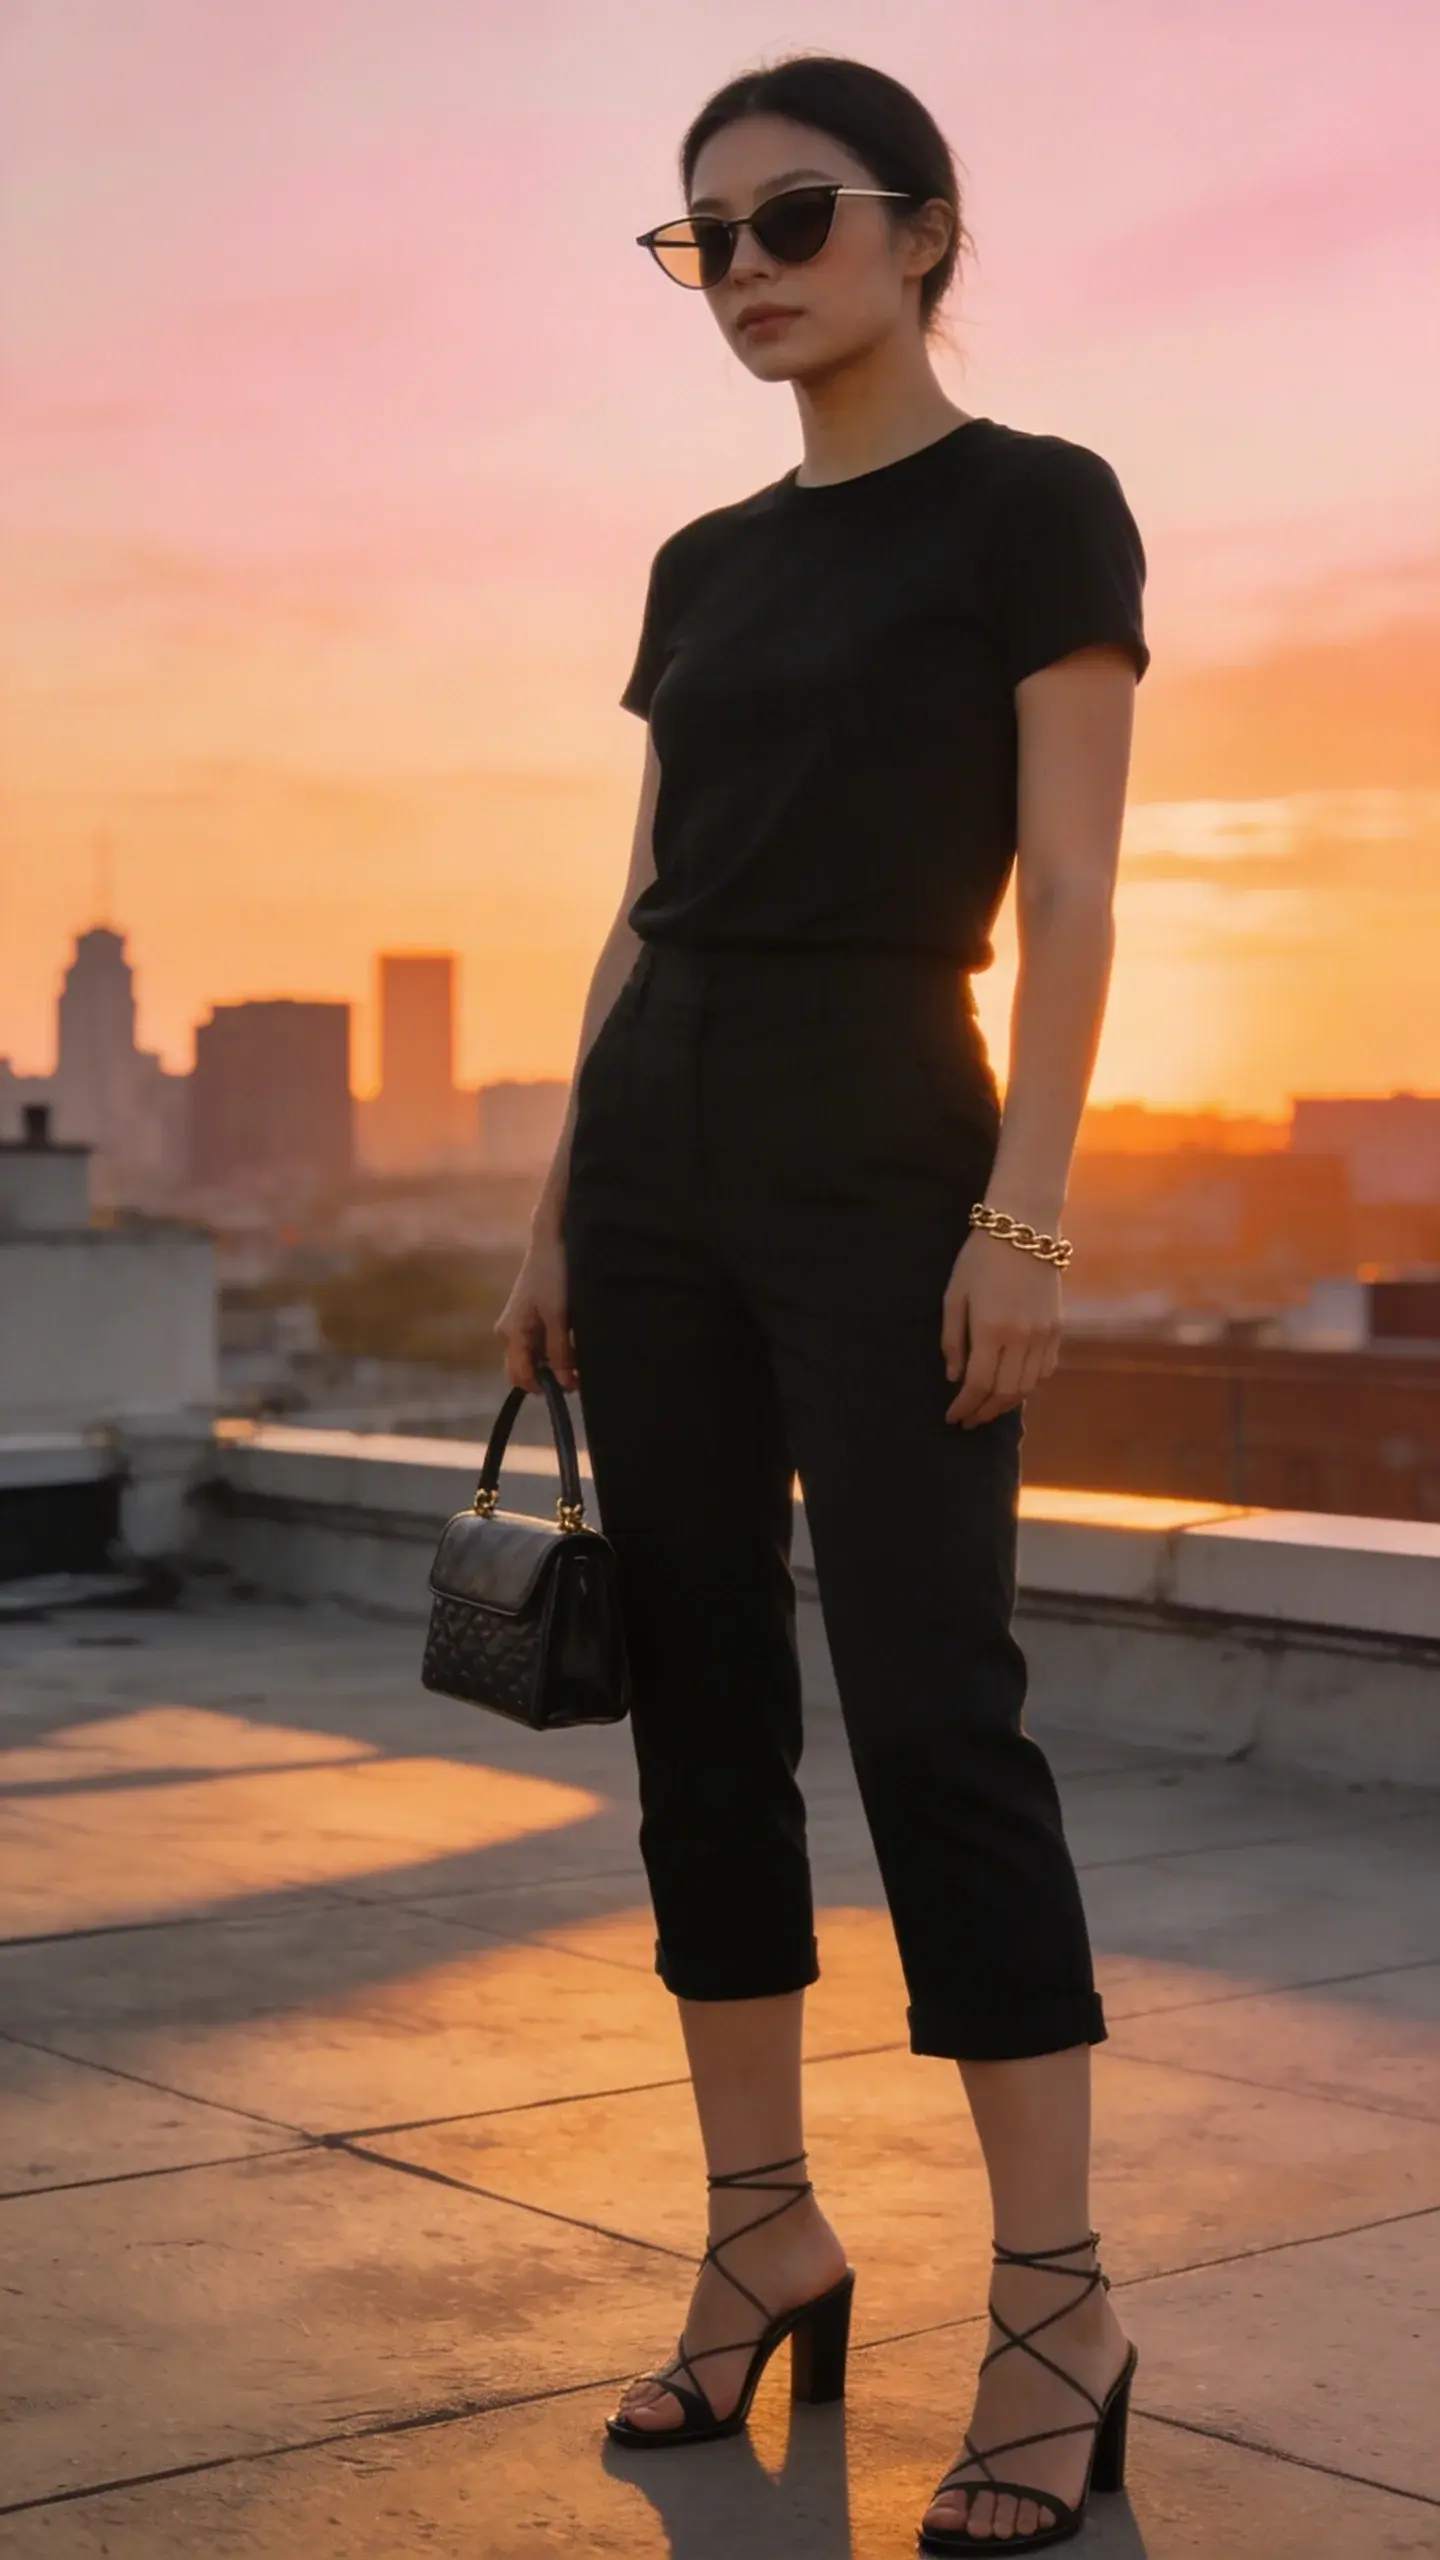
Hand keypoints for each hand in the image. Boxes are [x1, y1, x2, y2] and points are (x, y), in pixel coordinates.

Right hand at [494, 1227, 576, 1391]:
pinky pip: (539, 1342)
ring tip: (578, 1355)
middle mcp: (509, 1332)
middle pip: (525, 1368)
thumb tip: (564, 1384)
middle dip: (549, 1376)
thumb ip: (560, 1351)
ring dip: (554, 1362)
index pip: (519, 1376)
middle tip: (578, 1374)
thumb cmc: (553, 1275)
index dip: (543, 1387)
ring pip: (534, 1356)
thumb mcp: (559, 1316)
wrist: (552, 1240)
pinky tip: (572, 1341)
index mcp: (512, 1333)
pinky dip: (555, 1348)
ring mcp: (518, 1324)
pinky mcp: (529, 1316)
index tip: (571, 1387)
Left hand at [942, 1228, 1061, 1426]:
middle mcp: (1021, 1337)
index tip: (952, 1418)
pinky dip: (1030, 1385)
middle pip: (1005, 1392)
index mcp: (990, 1329)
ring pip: (1028, 1386)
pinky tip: (1015, 1387)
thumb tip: (953, 1377)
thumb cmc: (980, 1258)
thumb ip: (952, 1339)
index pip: (977, 1384)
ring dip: (1007, 1403)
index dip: (964, 1406)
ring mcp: (1043, 1334)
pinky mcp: (1058, 1328)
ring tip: (989, 1408)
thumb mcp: (954, 1294)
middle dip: (984, 1412)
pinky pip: (1046, 1369)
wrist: (1025, 1229)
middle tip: (969, 1420)